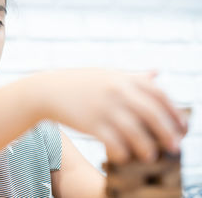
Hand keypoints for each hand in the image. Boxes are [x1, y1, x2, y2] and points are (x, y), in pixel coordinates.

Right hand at [29, 68, 186, 162]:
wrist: (48, 89)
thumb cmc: (80, 83)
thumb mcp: (107, 74)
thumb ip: (133, 75)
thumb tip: (157, 73)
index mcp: (123, 78)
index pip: (159, 94)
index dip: (174, 113)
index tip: (182, 128)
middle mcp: (116, 90)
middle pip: (152, 113)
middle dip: (167, 132)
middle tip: (174, 147)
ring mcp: (103, 107)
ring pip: (134, 131)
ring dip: (146, 146)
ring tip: (150, 157)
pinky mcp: (90, 123)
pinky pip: (113, 142)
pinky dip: (122, 152)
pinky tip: (123, 157)